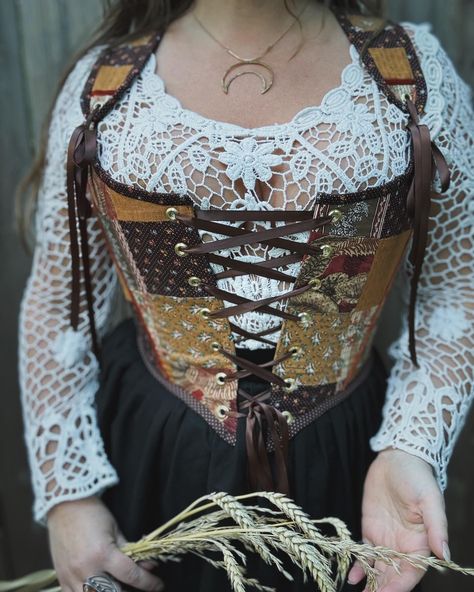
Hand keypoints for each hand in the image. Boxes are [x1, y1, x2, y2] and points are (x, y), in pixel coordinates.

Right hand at [47, 495, 163, 591]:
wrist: (65, 505)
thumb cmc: (92, 514)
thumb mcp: (115, 530)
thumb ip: (132, 551)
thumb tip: (149, 566)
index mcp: (103, 553)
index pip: (131, 575)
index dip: (148, 582)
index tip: (158, 585)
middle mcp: (87, 568)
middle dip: (128, 591)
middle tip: (136, 586)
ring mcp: (72, 576)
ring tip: (118, 585)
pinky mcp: (61, 579)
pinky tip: (98, 587)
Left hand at [346, 448, 448, 591]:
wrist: (397, 457)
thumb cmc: (417, 477)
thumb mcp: (430, 500)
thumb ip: (437, 528)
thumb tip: (446, 555)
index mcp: (420, 542)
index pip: (411, 572)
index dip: (399, 585)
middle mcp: (403, 544)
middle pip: (393, 574)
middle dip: (383, 588)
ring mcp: (385, 538)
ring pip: (378, 567)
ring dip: (371, 582)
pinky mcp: (370, 528)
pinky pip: (363, 551)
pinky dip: (359, 565)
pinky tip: (352, 576)